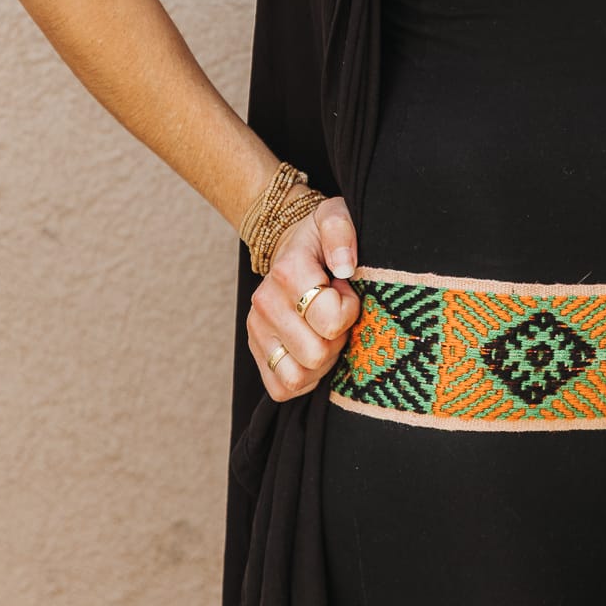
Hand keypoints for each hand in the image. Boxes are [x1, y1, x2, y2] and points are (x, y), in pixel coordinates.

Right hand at [246, 196, 360, 400]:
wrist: (293, 247)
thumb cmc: (321, 237)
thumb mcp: (336, 217)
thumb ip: (342, 232)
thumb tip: (345, 266)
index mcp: (287, 272)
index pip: (329, 321)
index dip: (349, 311)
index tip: (346, 291)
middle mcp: (265, 303)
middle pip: (316, 354)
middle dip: (337, 339)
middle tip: (337, 316)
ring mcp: (257, 330)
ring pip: (297, 377)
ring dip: (321, 363)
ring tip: (326, 334)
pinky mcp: (256, 351)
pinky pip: (282, 388)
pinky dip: (304, 379)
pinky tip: (313, 351)